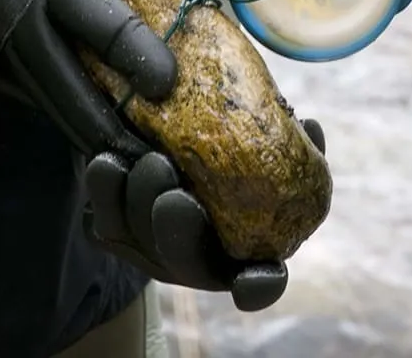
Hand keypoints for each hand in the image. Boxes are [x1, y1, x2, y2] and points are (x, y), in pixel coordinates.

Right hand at [0, 0, 179, 155]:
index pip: (106, 27)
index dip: (141, 60)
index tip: (167, 85)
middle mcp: (19, 22)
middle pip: (76, 91)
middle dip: (115, 130)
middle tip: (155, 156)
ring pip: (47, 104)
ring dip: (85, 134)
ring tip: (126, 157)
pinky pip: (20, 93)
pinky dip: (52, 109)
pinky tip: (80, 125)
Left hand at [83, 118, 326, 312]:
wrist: (164, 150)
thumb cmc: (228, 153)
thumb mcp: (263, 150)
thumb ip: (289, 146)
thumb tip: (310, 126)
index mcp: (242, 250)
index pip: (259, 281)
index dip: (257, 285)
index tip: (251, 280)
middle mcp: (196, 259)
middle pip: (186, 261)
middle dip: (179, 232)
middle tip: (176, 195)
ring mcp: (151, 249)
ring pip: (138, 240)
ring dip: (140, 206)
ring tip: (148, 162)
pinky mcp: (114, 230)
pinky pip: (102, 219)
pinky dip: (103, 191)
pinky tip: (108, 161)